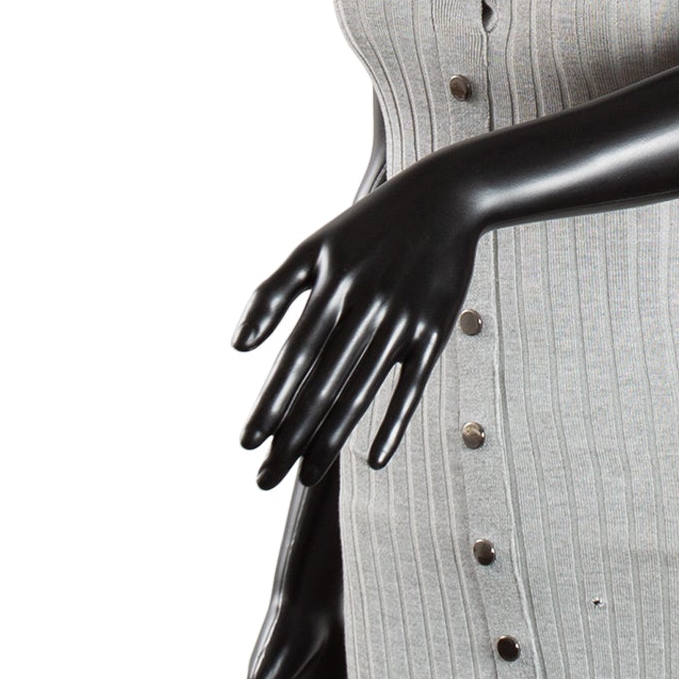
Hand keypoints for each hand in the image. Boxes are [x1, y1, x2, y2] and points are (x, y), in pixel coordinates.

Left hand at [235, 163, 480, 486]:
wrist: (443, 199)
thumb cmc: (368, 228)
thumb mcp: (315, 248)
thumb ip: (272, 293)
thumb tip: (235, 348)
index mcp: (331, 285)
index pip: (294, 357)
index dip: (270, 402)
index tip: (247, 443)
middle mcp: (366, 304)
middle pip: (323, 384)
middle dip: (291, 436)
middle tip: (265, 480)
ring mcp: (403, 320)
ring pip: (361, 390)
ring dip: (331, 439)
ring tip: (306, 476)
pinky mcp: (434, 331)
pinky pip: (411, 387)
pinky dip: (393, 424)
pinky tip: (373, 460)